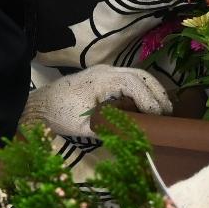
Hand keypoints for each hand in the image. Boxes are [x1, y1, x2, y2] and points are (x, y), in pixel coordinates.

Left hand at [20, 65, 171, 138]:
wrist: (39, 105)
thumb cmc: (59, 114)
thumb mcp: (85, 127)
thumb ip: (110, 130)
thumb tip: (135, 137)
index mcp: (103, 80)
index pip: (135, 84)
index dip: (150, 99)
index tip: (160, 117)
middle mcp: (106, 71)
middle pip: (141, 75)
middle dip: (157, 94)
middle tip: (169, 114)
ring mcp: (104, 72)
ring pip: (137, 75)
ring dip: (151, 90)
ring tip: (162, 110)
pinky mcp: (102, 77)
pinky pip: (128, 79)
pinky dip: (142, 89)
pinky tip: (146, 105)